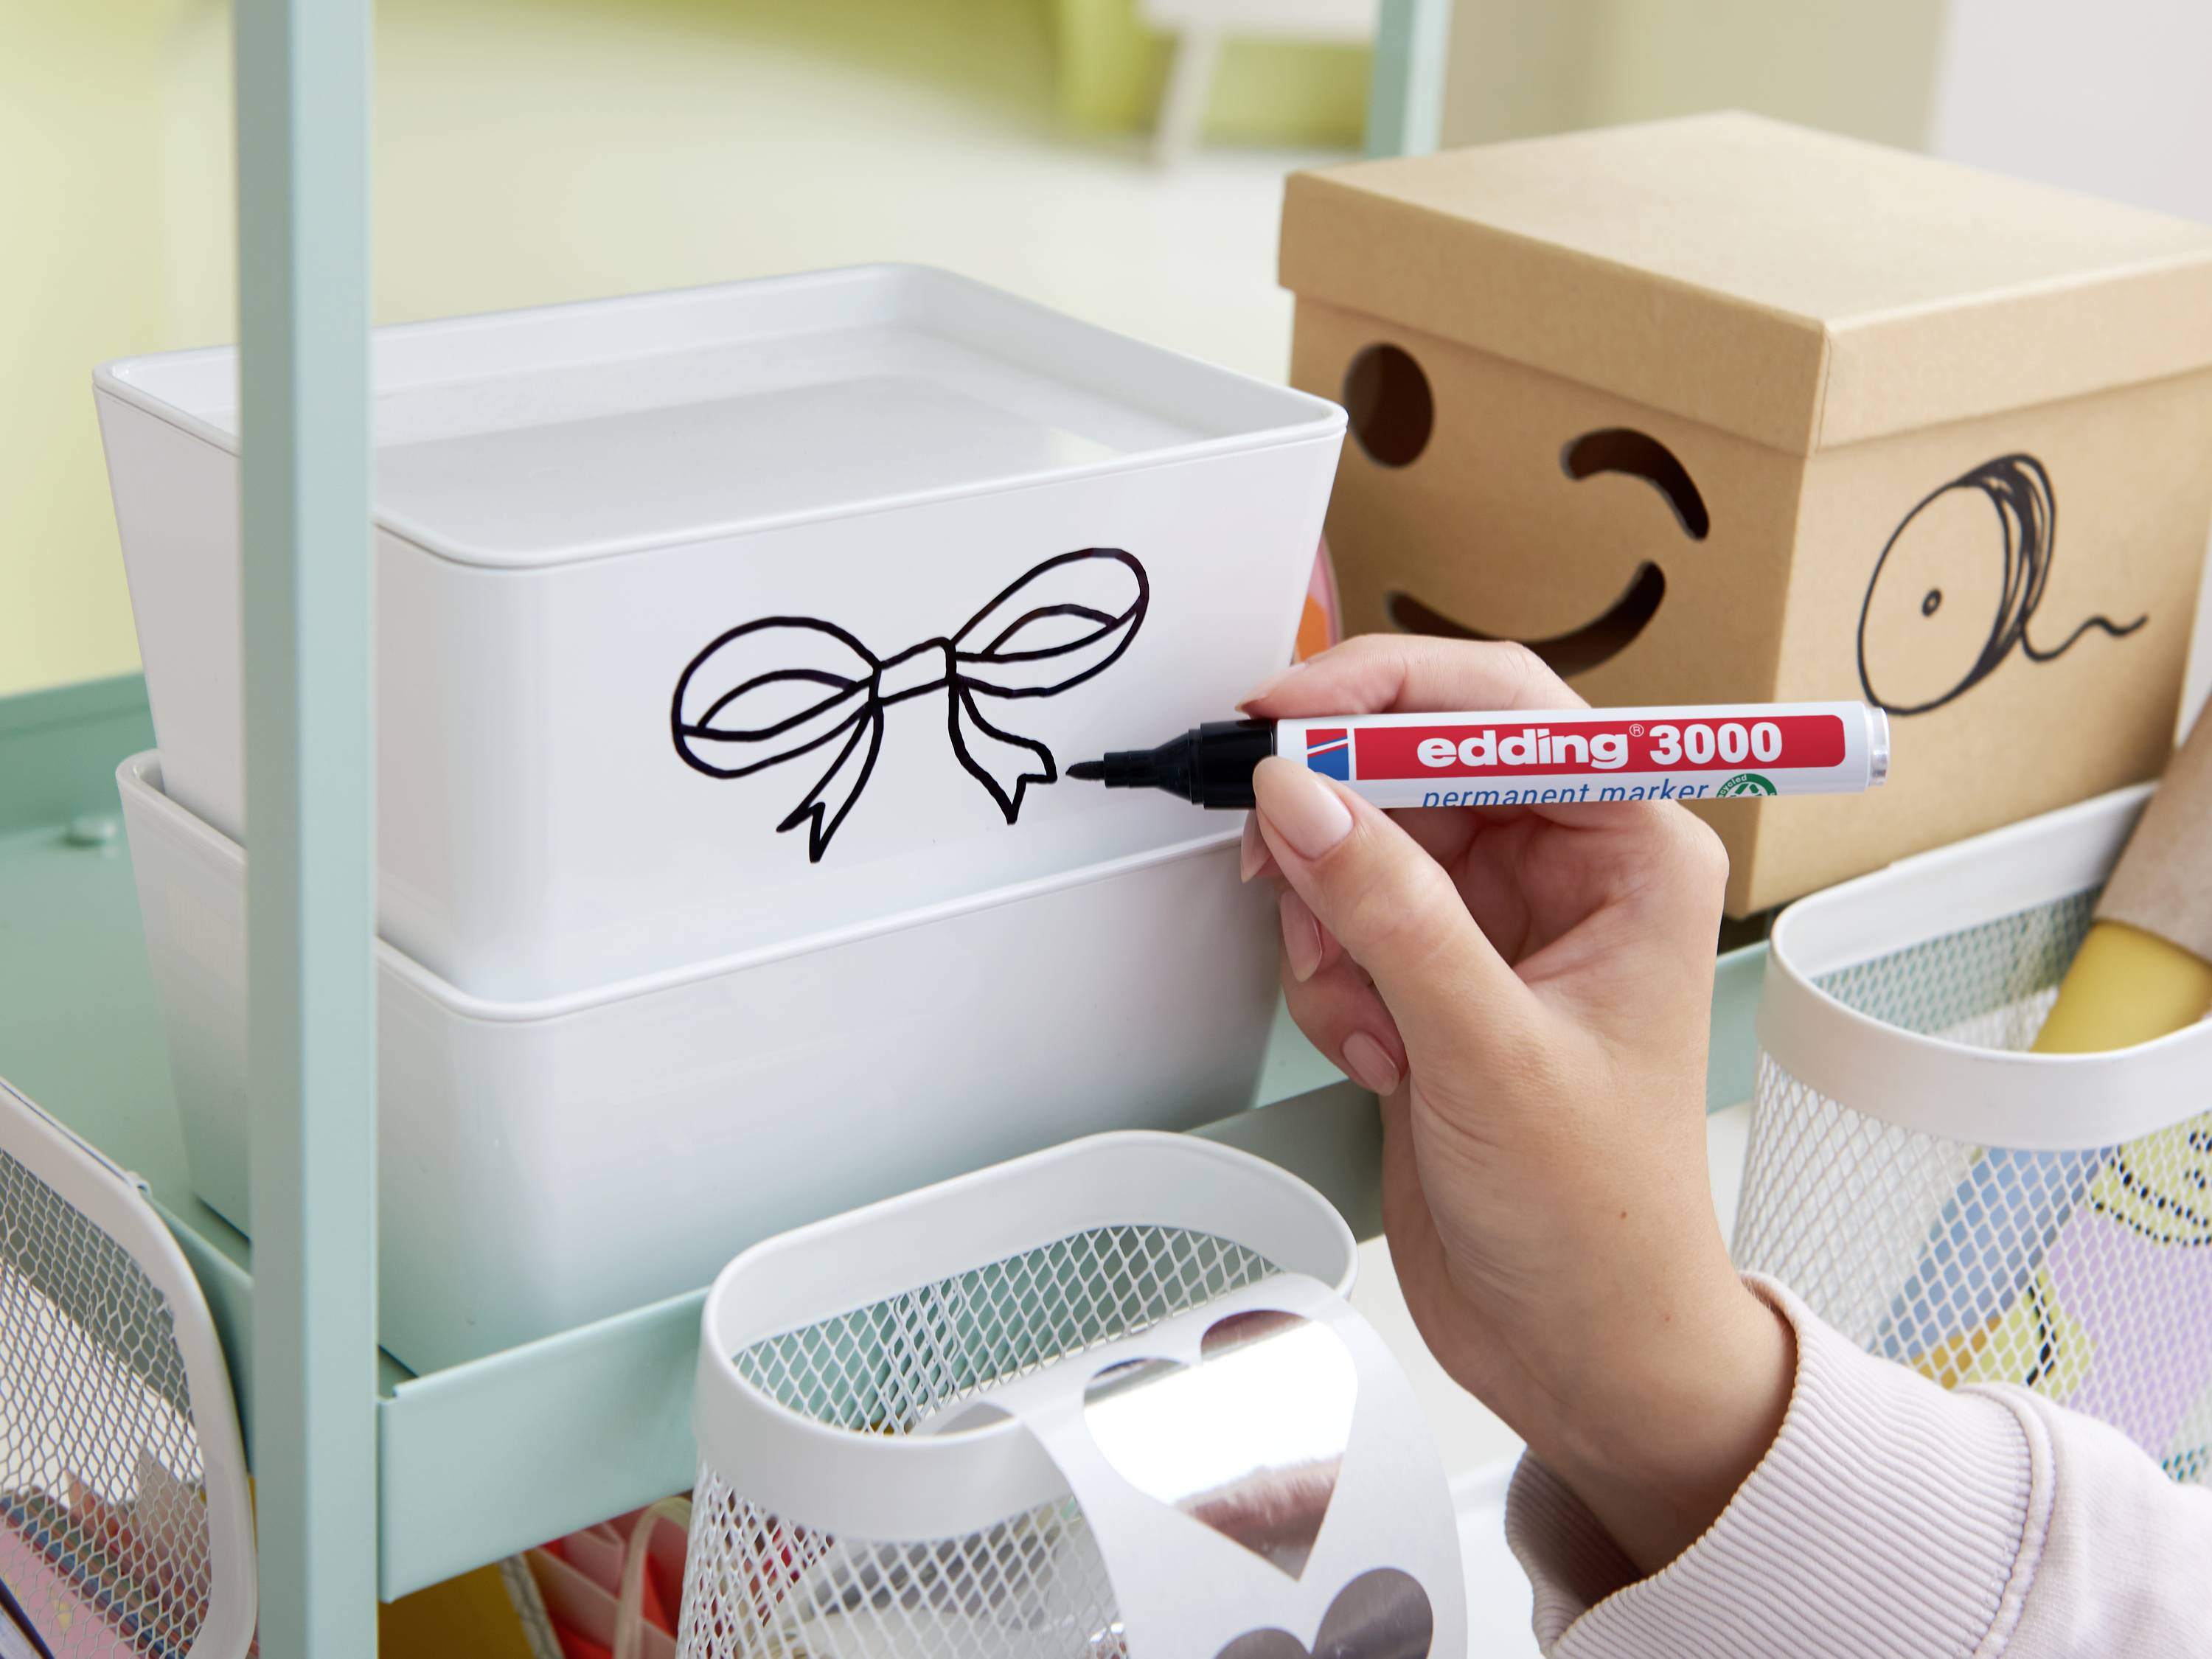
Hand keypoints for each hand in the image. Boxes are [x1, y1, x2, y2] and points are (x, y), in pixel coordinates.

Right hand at [1241, 636, 1791, 1574]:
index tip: (1286, 716)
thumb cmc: (1598, 1217)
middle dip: (1341, 828)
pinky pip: (1341, 920)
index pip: (1502, 705)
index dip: (1386, 693)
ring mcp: (1493, 922)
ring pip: (1360, 845)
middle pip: (1413, 765)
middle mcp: (1565, 867)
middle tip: (1279, 870)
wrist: (1577, 1346)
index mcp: (1631, 850)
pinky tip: (1374, 1057)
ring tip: (1366, 1023)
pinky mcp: (1433, 974)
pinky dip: (1328, 980)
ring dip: (1329, 927)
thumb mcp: (1488, 1054)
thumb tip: (1299, 795)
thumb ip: (1389, 914)